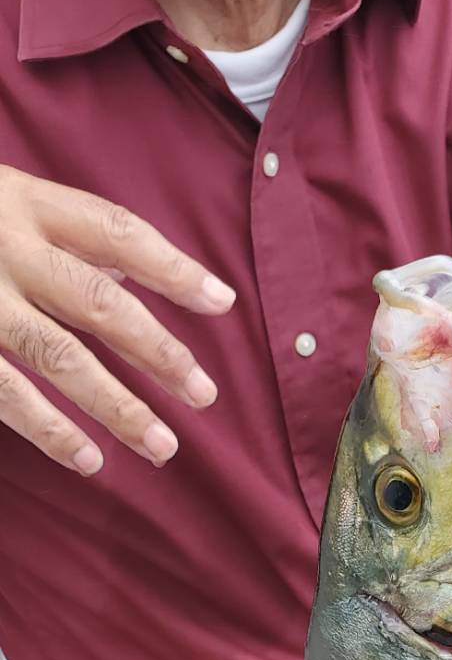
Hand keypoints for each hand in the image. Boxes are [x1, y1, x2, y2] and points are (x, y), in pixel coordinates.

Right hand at [0, 165, 236, 475]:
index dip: (171, 267)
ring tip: (162, 446)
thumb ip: (63, 235)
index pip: (115, 232)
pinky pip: (6, 393)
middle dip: (157, 350)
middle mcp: (3, 245)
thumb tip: (139, 279)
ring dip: (117, 406)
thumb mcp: (3, 199)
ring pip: (58, 356)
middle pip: (97, 300)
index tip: (221, 302)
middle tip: (204, 393)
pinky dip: (51, 430)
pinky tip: (90, 459)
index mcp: (23, 201)